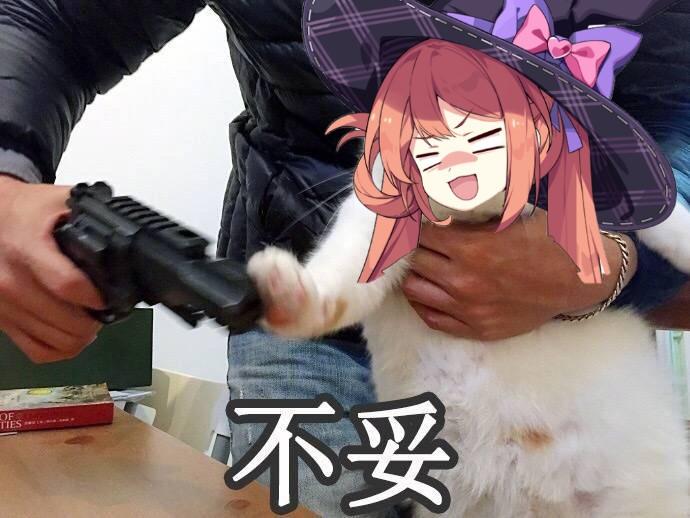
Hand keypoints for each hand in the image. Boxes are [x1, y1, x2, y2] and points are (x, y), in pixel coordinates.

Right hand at [0, 175, 103, 362]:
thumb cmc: (24, 211)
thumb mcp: (60, 202)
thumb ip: (92, 217)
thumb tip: (128, 234)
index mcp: (27, 249)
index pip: (67, 285)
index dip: (97, 297)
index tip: (110, 296)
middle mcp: (10, 282)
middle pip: (66, 322)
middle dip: (96, 319)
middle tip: (106, 309)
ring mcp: (3, 305)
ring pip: (56, 341)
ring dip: (82, 335)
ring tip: (92, 319)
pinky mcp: (1, 320)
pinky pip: (37, 351)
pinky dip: (61, 349)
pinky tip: (72, 333)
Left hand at [401, 209, 627, 340]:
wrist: (579, 280)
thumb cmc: (547, 240)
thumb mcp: (509, 216)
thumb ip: (471, 214)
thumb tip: (436, 203)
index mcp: (471, 247)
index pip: (419, 234)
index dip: (413, 224)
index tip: (411, 219)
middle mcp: (463, 280)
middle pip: (413, 261)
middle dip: (411, 247)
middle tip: (413, 240)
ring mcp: (468, 309)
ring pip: (415, 290)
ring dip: (414, 273)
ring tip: (419, 263)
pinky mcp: (476, 329)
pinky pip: (431, 318)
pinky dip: (422, 302)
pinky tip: (426, 289)